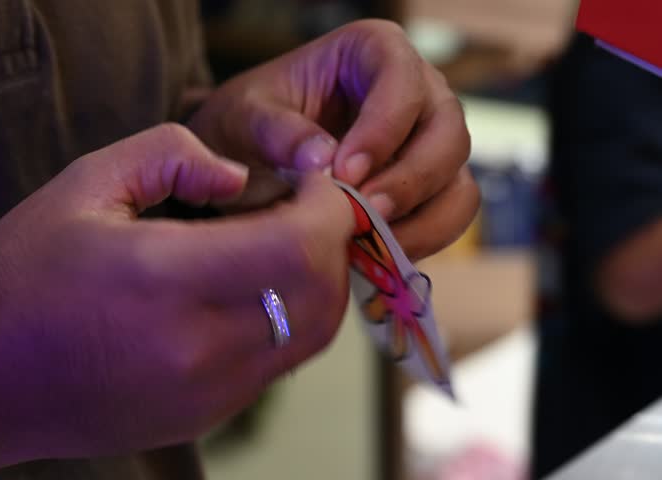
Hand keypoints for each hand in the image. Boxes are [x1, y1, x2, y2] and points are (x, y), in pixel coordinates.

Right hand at [0, 124, 353, 474]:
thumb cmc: (19, 276)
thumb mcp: (81, 184)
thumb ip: (170, 155)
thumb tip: (238, 174)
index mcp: (163, 278)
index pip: (300, 246)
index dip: (330, 205)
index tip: (317, 178)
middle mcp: (196, 347)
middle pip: (322, 294)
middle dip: (334, 241)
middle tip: (309, 206)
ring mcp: (205, 394)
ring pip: (311, 335)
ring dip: (318, 282)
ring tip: (285, 243)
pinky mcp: (203, 418)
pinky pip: (277, 364)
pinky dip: (288, 320)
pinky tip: (251, 290)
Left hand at [189, 20, 478, 259]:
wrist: (248, 158)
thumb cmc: (249, 123)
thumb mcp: (244, 118)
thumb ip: (277, 132)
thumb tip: (323, 161)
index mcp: (372, 51)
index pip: (401, 81)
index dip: (382, 130)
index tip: (345, 173)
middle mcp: (416, 90)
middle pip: (448, 132)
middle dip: (410, 181)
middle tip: (364, 216)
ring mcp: (429, 140)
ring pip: (457, 181)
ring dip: (420, 221)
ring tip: (366, 244)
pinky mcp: (429, 186)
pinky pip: (448, 216)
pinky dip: (420, 240)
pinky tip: (374, 255)